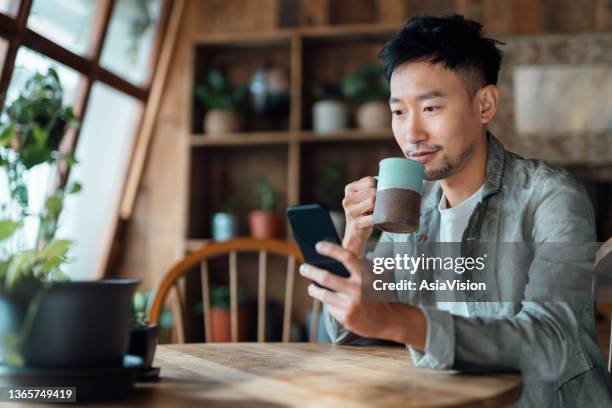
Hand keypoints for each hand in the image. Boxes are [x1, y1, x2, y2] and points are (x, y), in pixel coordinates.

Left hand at [299, 241, 425, 348]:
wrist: (390, 320)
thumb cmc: (378, 294)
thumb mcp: (374, 277)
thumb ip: (357, 267)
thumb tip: (330, 259)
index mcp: (366, 275)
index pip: (346, 256)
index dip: (330, 249)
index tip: (318, 246)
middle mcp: (357, 289)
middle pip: (326, 277)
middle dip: (311, 271)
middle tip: (303, 268)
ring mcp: (350, 305)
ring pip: (323, 294)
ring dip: (314, 289)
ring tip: (311, 287)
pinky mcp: (346, 318)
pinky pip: (330, 307)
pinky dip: (329, 303)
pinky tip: (331, 302)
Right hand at [342, 177, 376, 254]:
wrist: (356, 232)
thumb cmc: (364, 211)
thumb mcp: (363, 196)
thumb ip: (371, 186)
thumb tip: (391, 178)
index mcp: (349, 189)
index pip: (370, 181)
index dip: (378, 187)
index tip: (376, 196)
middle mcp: (347, 199)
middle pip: (372, 191)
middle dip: (379, 198)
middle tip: (377, 206)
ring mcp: (350, 212)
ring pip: (372, 201)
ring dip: (378, 207)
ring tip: (375, 212)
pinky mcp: (356, 223)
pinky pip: (373, 217)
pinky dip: (378, 218)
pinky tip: (376, 219)